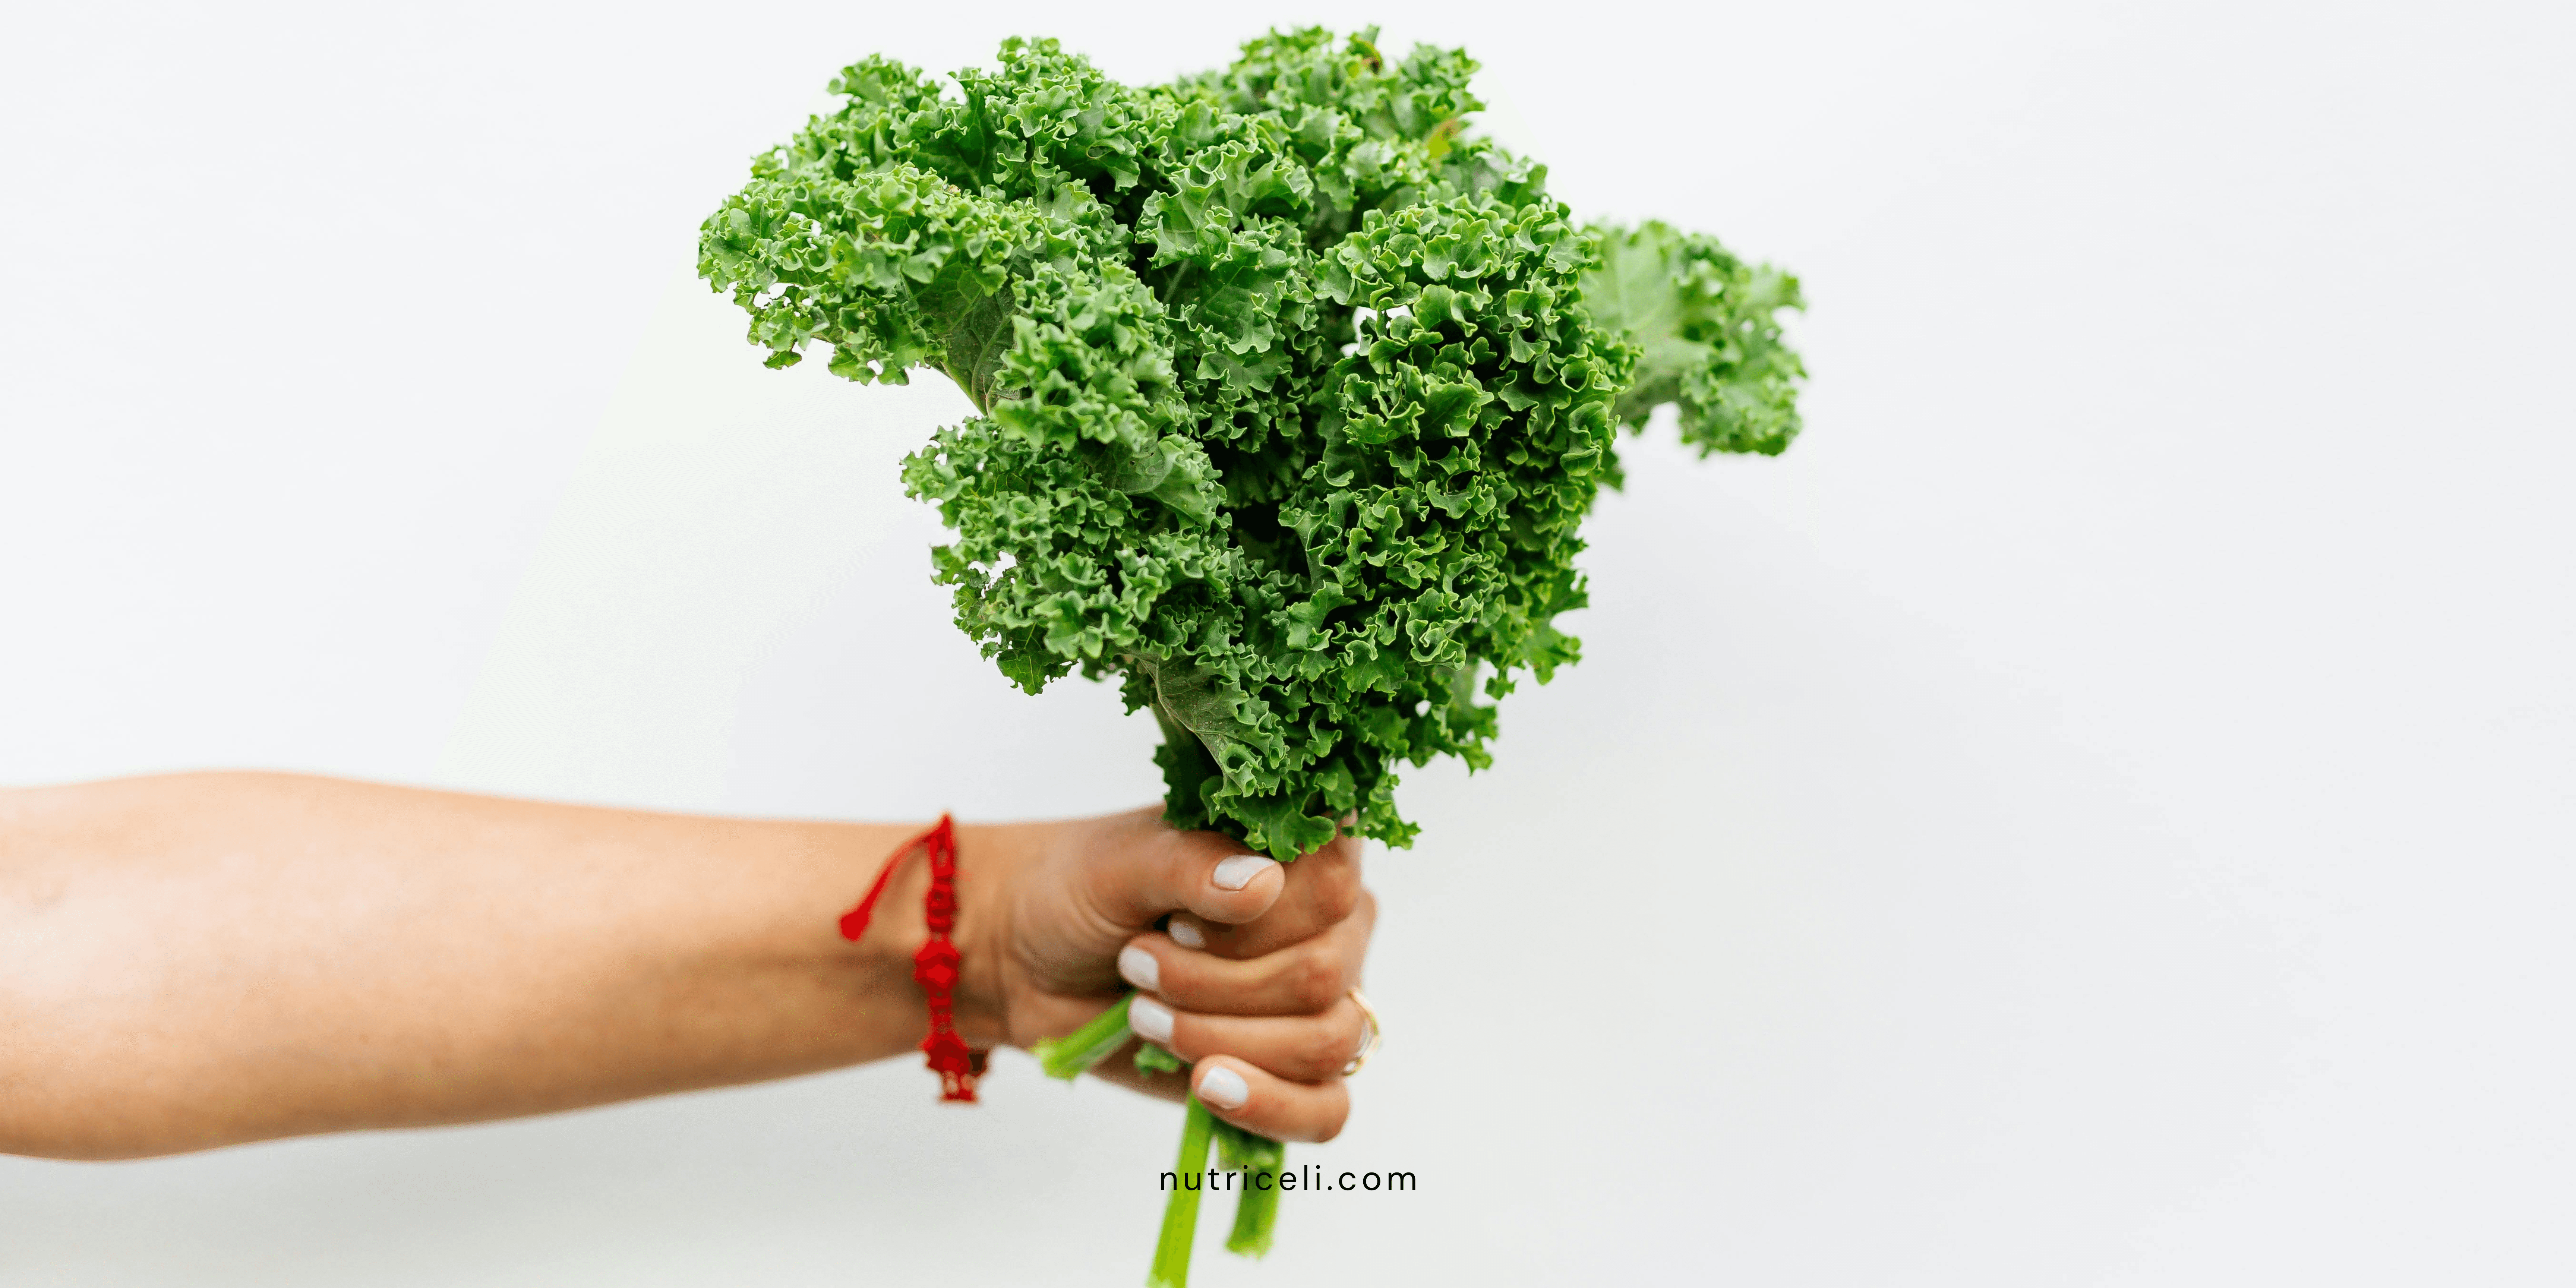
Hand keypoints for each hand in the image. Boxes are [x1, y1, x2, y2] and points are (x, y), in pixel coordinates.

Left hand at [954, 807, 1373, 1143]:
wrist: (1026, 959)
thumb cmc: (1080, 890)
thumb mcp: (1121, 863)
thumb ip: (1191, 866)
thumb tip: (1262, 883)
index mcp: (1301, 854)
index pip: (1334, 883)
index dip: (1261, 917)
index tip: (1180, 921)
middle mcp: (1328, 927)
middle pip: (1322, 974)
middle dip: (1216, 984)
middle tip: (1137, 962)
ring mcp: (1317, 1003)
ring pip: (1324, 1043)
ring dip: (1218, 1036)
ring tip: (1145, 1014)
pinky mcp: (1290, 1073)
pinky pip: (1326, 1108)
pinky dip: (1270, 1106)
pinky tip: (1207, 1086)